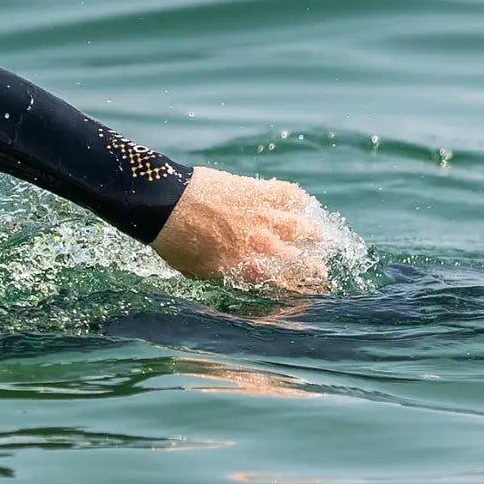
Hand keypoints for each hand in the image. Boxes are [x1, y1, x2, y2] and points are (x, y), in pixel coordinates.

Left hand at [151, 168, 335, 292]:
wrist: (164, 203)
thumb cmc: (174, 243)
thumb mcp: (200, 272)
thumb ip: (227, 276)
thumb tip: (241, 280)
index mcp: (247, 270)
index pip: (287, 287)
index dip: (302, 291)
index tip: (310, 291)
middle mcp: (262, 247)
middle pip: (303, 263)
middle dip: (315, 270)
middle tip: (319, 270)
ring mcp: (263, 217)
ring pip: (304, 229)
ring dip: (314, 235)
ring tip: (318, 237)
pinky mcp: (259, 191)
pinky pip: (290, 195)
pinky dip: (298, 201)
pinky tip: (300, 205)